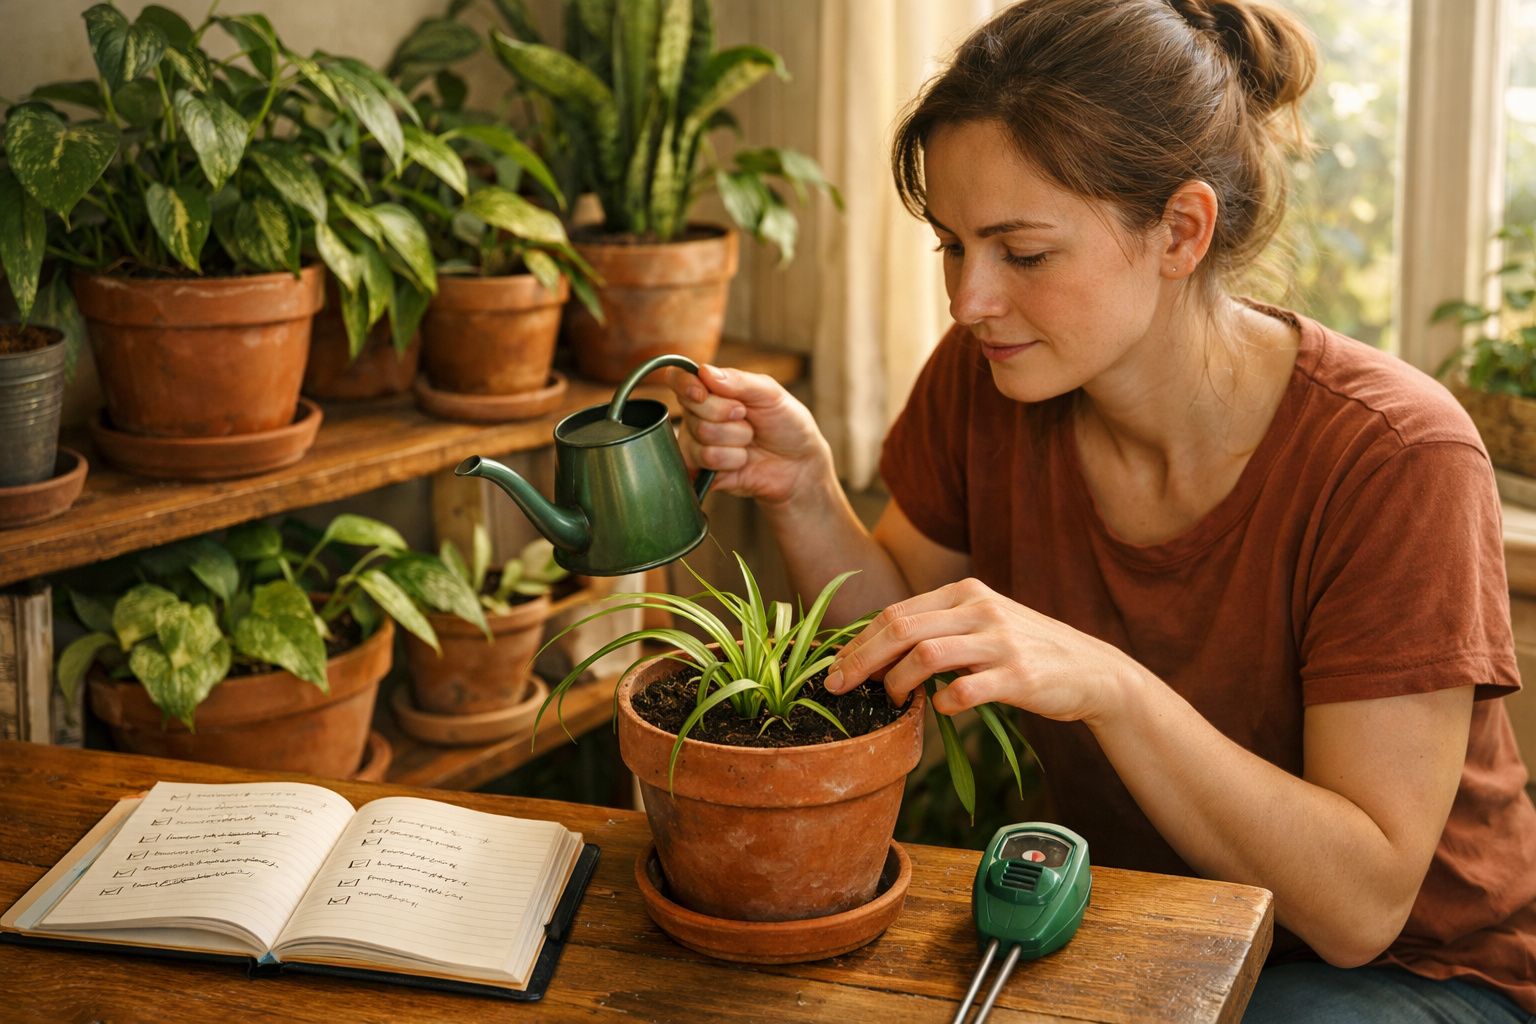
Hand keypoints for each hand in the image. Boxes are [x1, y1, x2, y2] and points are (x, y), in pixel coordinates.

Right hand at [667, 364, 833, 507]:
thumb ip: (738, 380)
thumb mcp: (771, 394)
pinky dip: (732, 460)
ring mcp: (698, 443)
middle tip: (747, 419)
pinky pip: (705, 461)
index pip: (678, 379)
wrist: (798, 465)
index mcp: (711, 389)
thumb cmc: (787, 424)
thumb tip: (704, 371)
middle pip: (692, 409)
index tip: (703, 393)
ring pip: (702, 435)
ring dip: (736, 440)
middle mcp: (698, 415)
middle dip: (727, 414)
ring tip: (749, 442)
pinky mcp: (701, 470)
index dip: (685, 385)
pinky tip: (742, 461)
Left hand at [823, 578, 1138, 722]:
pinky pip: (963, 690)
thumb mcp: (983, 623)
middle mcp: (980, 609)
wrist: (1092, 670)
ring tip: (893, 700)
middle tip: (839, 687)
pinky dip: (943, 703)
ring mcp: (999, 641)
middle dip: (861, 660)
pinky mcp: (1018, 675)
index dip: (859, 642)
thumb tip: (878, 651)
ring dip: (897, 682)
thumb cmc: (1026, 651)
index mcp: (965, 592)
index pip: (895, 612)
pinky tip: (941, 708)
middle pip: (900, 628)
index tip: (836, 668)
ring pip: (924, 655)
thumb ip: (939, 627)